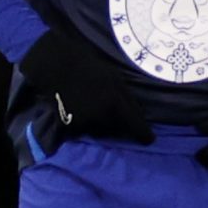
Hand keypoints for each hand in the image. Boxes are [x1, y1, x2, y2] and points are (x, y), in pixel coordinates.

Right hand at [20, 28, 155, 143]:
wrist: (59, 68)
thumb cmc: (93, 71)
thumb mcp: (118, 81)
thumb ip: (130, 102)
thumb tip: (142, 120)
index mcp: (116, 104)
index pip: (138, 129)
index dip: (144, 135)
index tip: (148, 138)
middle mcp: (102, 117)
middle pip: (119, 131)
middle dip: (119, 125)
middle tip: (109, 108)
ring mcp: (85, 123)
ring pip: (101, 132)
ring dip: (102, 125)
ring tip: (94, 106)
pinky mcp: (70, 126)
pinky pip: (85, 131)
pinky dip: (85, 124)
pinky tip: (81, 109)